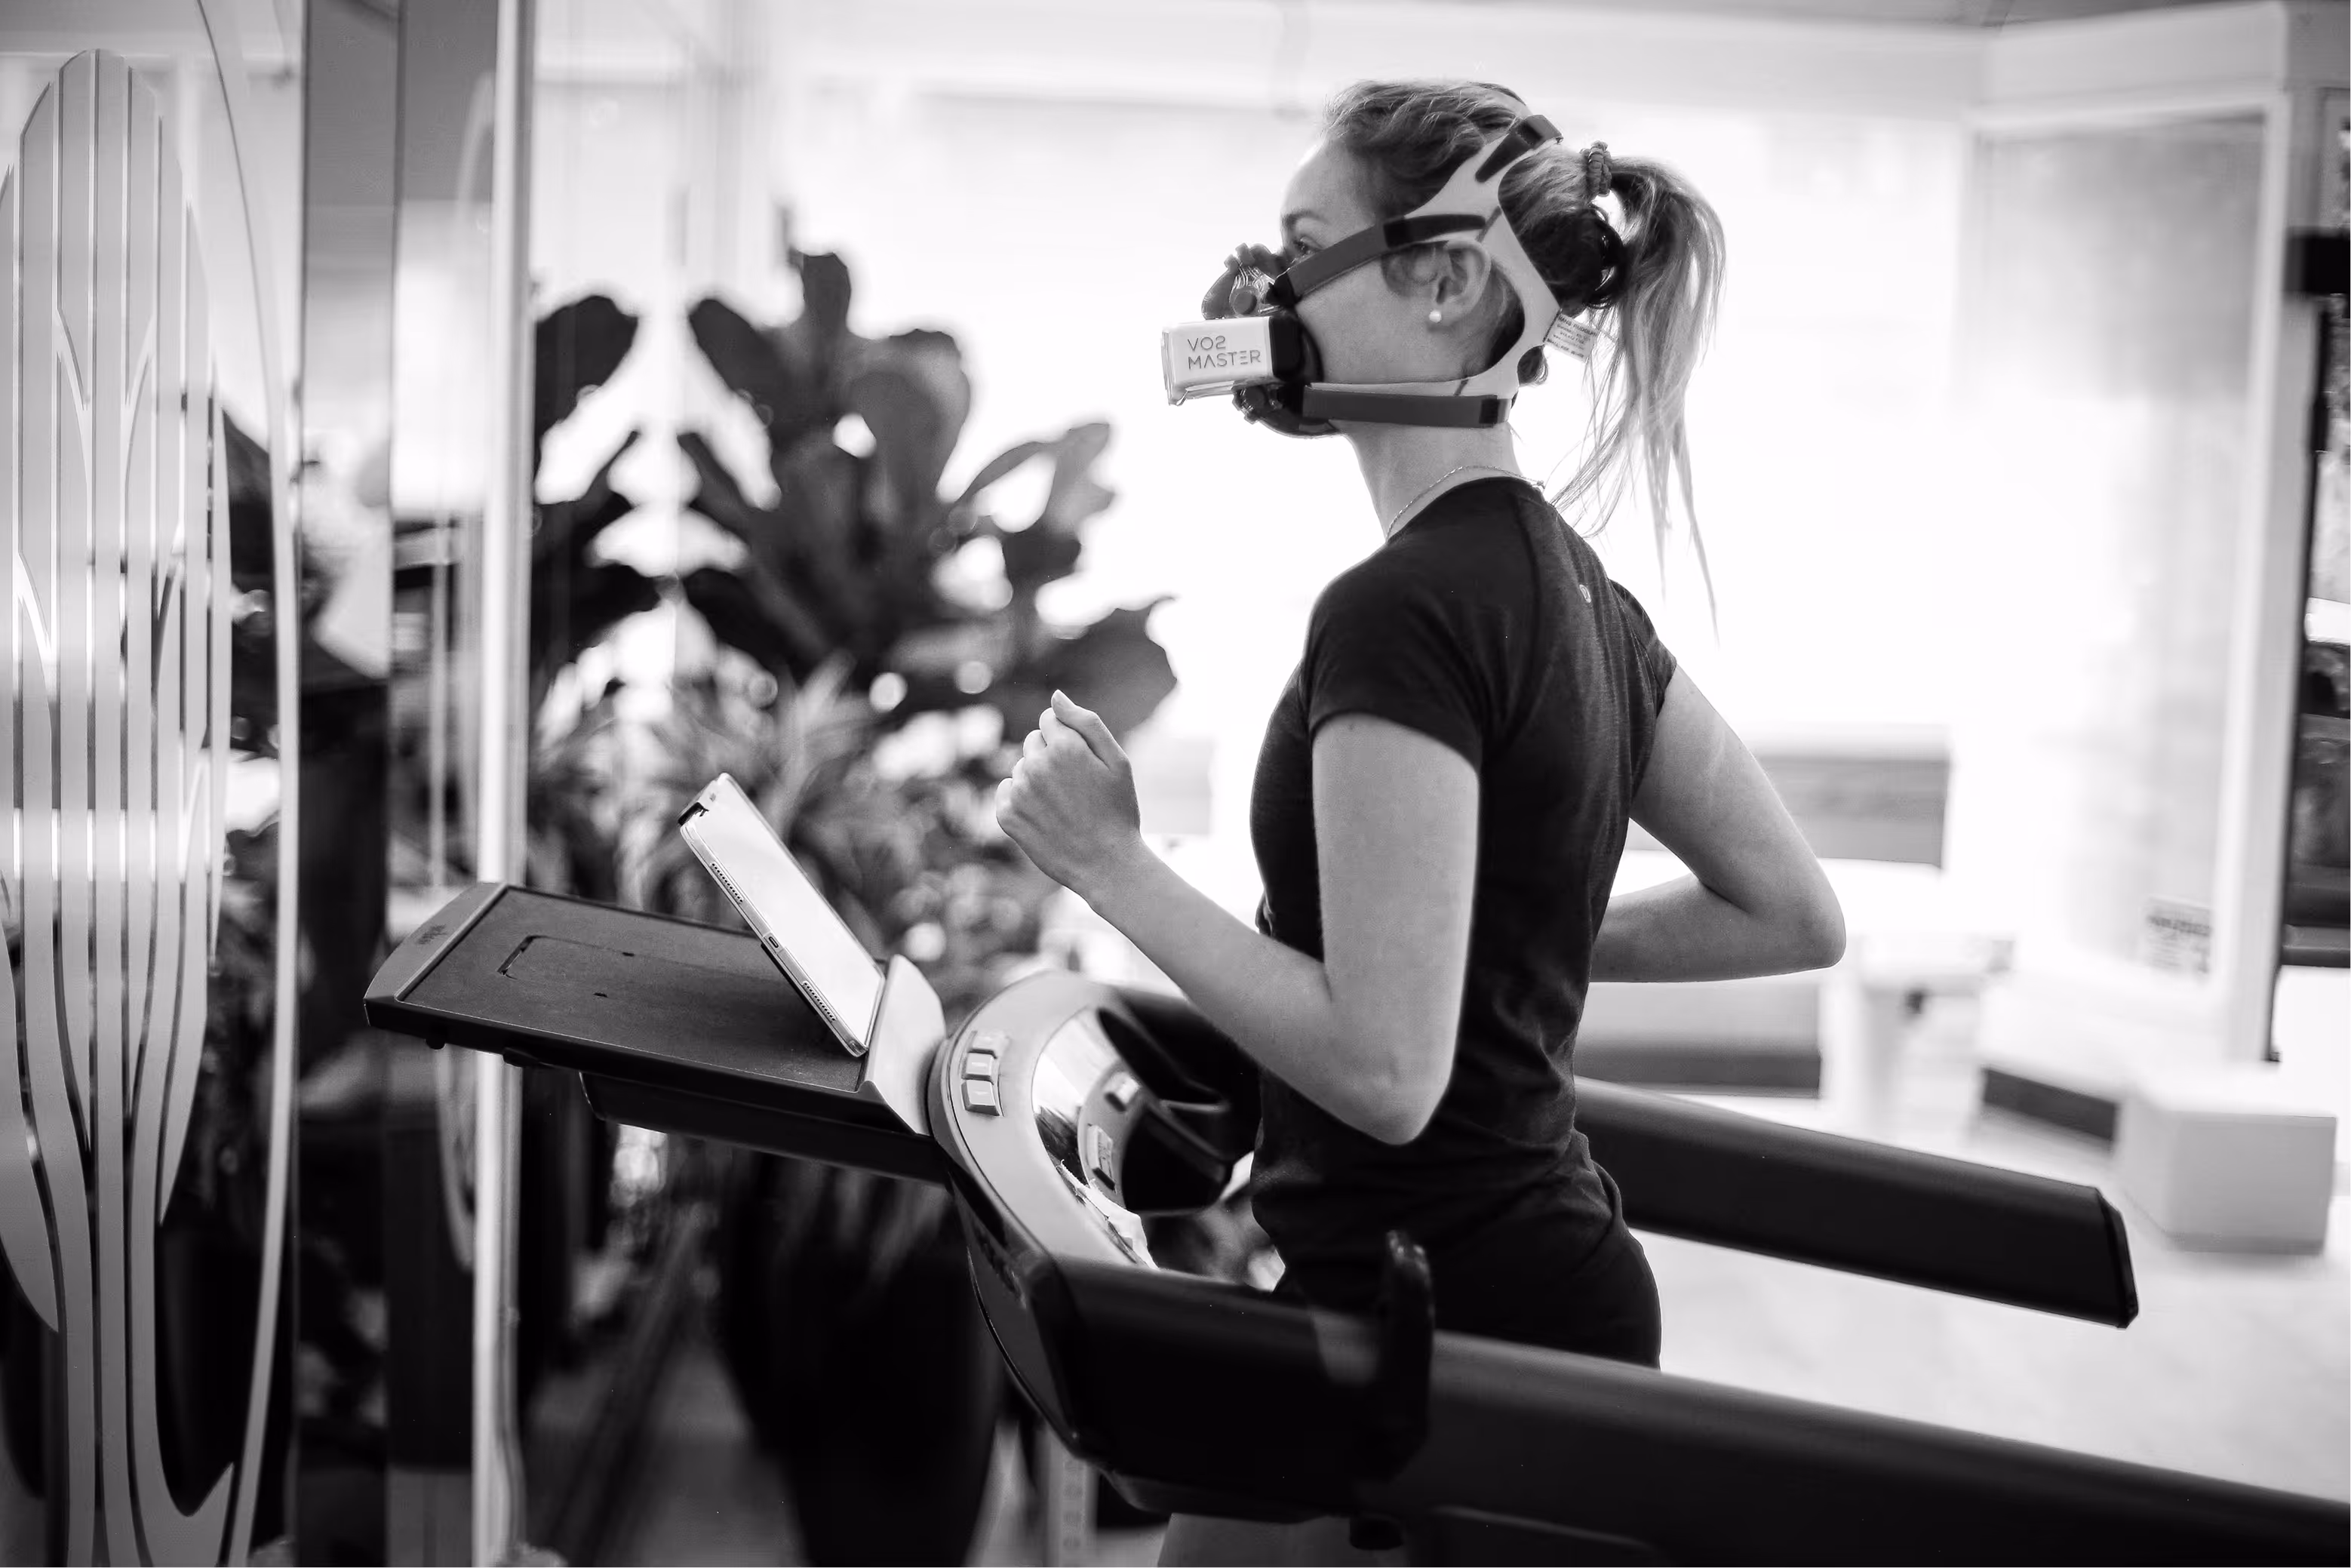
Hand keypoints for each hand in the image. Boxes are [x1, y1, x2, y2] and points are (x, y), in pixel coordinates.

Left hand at [996, 691, 1144, 904]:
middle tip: (1075, 788)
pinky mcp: (1006, 816)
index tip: (1082, 763)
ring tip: (1062, 806)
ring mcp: (1019, 792)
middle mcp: (1037, 765)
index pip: (1049, 720)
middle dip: (1050, 756)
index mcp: (1066, 747)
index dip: (1067, 739)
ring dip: (1036, 779)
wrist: (1106, 866)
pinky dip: (1020, 800)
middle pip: (1033, 742)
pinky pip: (1006, 791)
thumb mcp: (1117, 761)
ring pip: (1020, 768)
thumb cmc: (1117, 811)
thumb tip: (1055, 697)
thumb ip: (1086, 722)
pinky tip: (1043, 816)